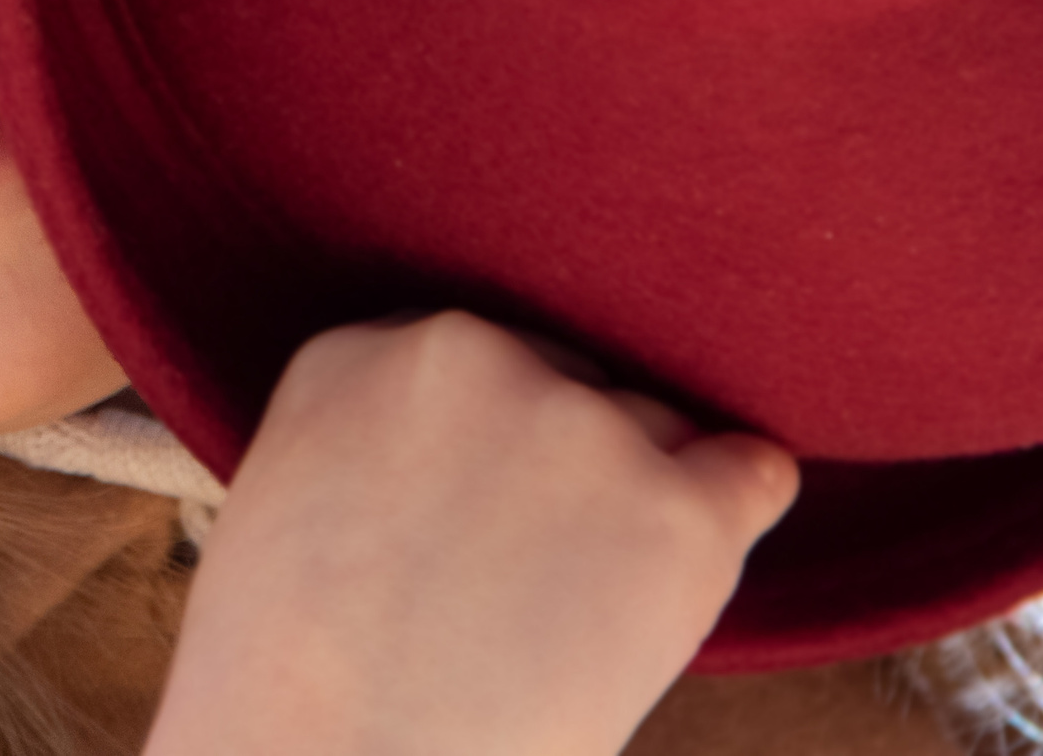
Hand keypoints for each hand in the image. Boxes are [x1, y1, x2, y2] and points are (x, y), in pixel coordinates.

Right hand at [141, 312, 798, 755]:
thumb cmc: (292, 691)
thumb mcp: (289, 514)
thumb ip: (382, 447)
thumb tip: (499, 465)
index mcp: (357, 350)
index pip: (474, 363)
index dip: (479, 455)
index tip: (451, 533)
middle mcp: (470, 354)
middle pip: (571, 385)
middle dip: (559, 476)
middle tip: (506, 594)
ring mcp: (578, 425)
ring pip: (655, 439)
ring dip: (630, 517)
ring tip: (556, 629)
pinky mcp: (674, 511)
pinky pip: (754, 477)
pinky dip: (732, 525)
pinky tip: (669, 591)